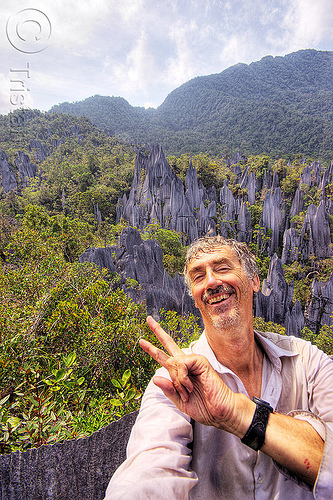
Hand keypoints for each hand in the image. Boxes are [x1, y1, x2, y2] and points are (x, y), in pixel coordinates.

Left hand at [140, 316, 252, 434]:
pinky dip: (182, 377)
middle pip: (169, 343)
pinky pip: (182, 363)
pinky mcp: (200, 360)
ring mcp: (193, 361)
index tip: (142, 341)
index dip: (152, 349)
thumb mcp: (180, 401)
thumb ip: (168, 390)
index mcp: (180, 373)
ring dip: (177, 381)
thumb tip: (155, 377)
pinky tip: (189, 385)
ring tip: (187, 391)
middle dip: (158, 331)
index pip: (164, 357)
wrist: (219, 411)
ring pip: (172, 362)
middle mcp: (186, 364)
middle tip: (148, 319)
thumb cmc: (204, 407)